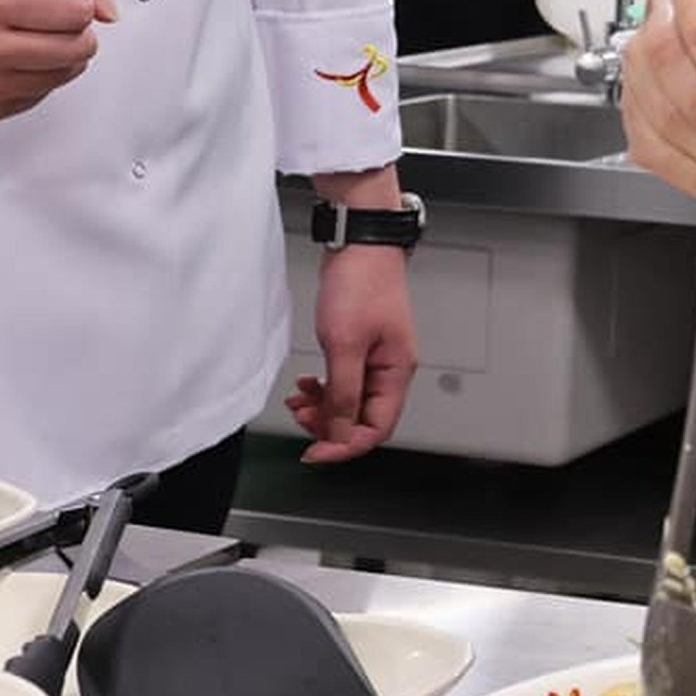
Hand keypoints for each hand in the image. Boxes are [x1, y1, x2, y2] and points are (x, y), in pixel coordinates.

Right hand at [0, 0, 114, 127]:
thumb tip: (109, 10)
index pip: (78, 9)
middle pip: (79, 46)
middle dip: (71, 27)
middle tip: (37, 16)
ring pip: (66, 74)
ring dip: (57, 53)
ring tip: (18, 35)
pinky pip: (41, 96)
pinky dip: (34, 75)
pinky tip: (2, 58)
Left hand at [292, 246, 416, 460]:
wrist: (359, 244)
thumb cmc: (361, 283)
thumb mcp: (344, 344)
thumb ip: (342, 393)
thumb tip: (339, 432)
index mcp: (396, 371)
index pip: (377, 428)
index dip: (344, 445)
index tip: (315, 452)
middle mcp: (390, 368)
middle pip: (362, 418)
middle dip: (330, 424)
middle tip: (301, 417)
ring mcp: (375, 357)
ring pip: (350, 400)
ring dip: (323, 407)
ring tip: (299, 400)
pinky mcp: (360, 346)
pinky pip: (343, 381)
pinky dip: (323, 388)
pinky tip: (307, 383)